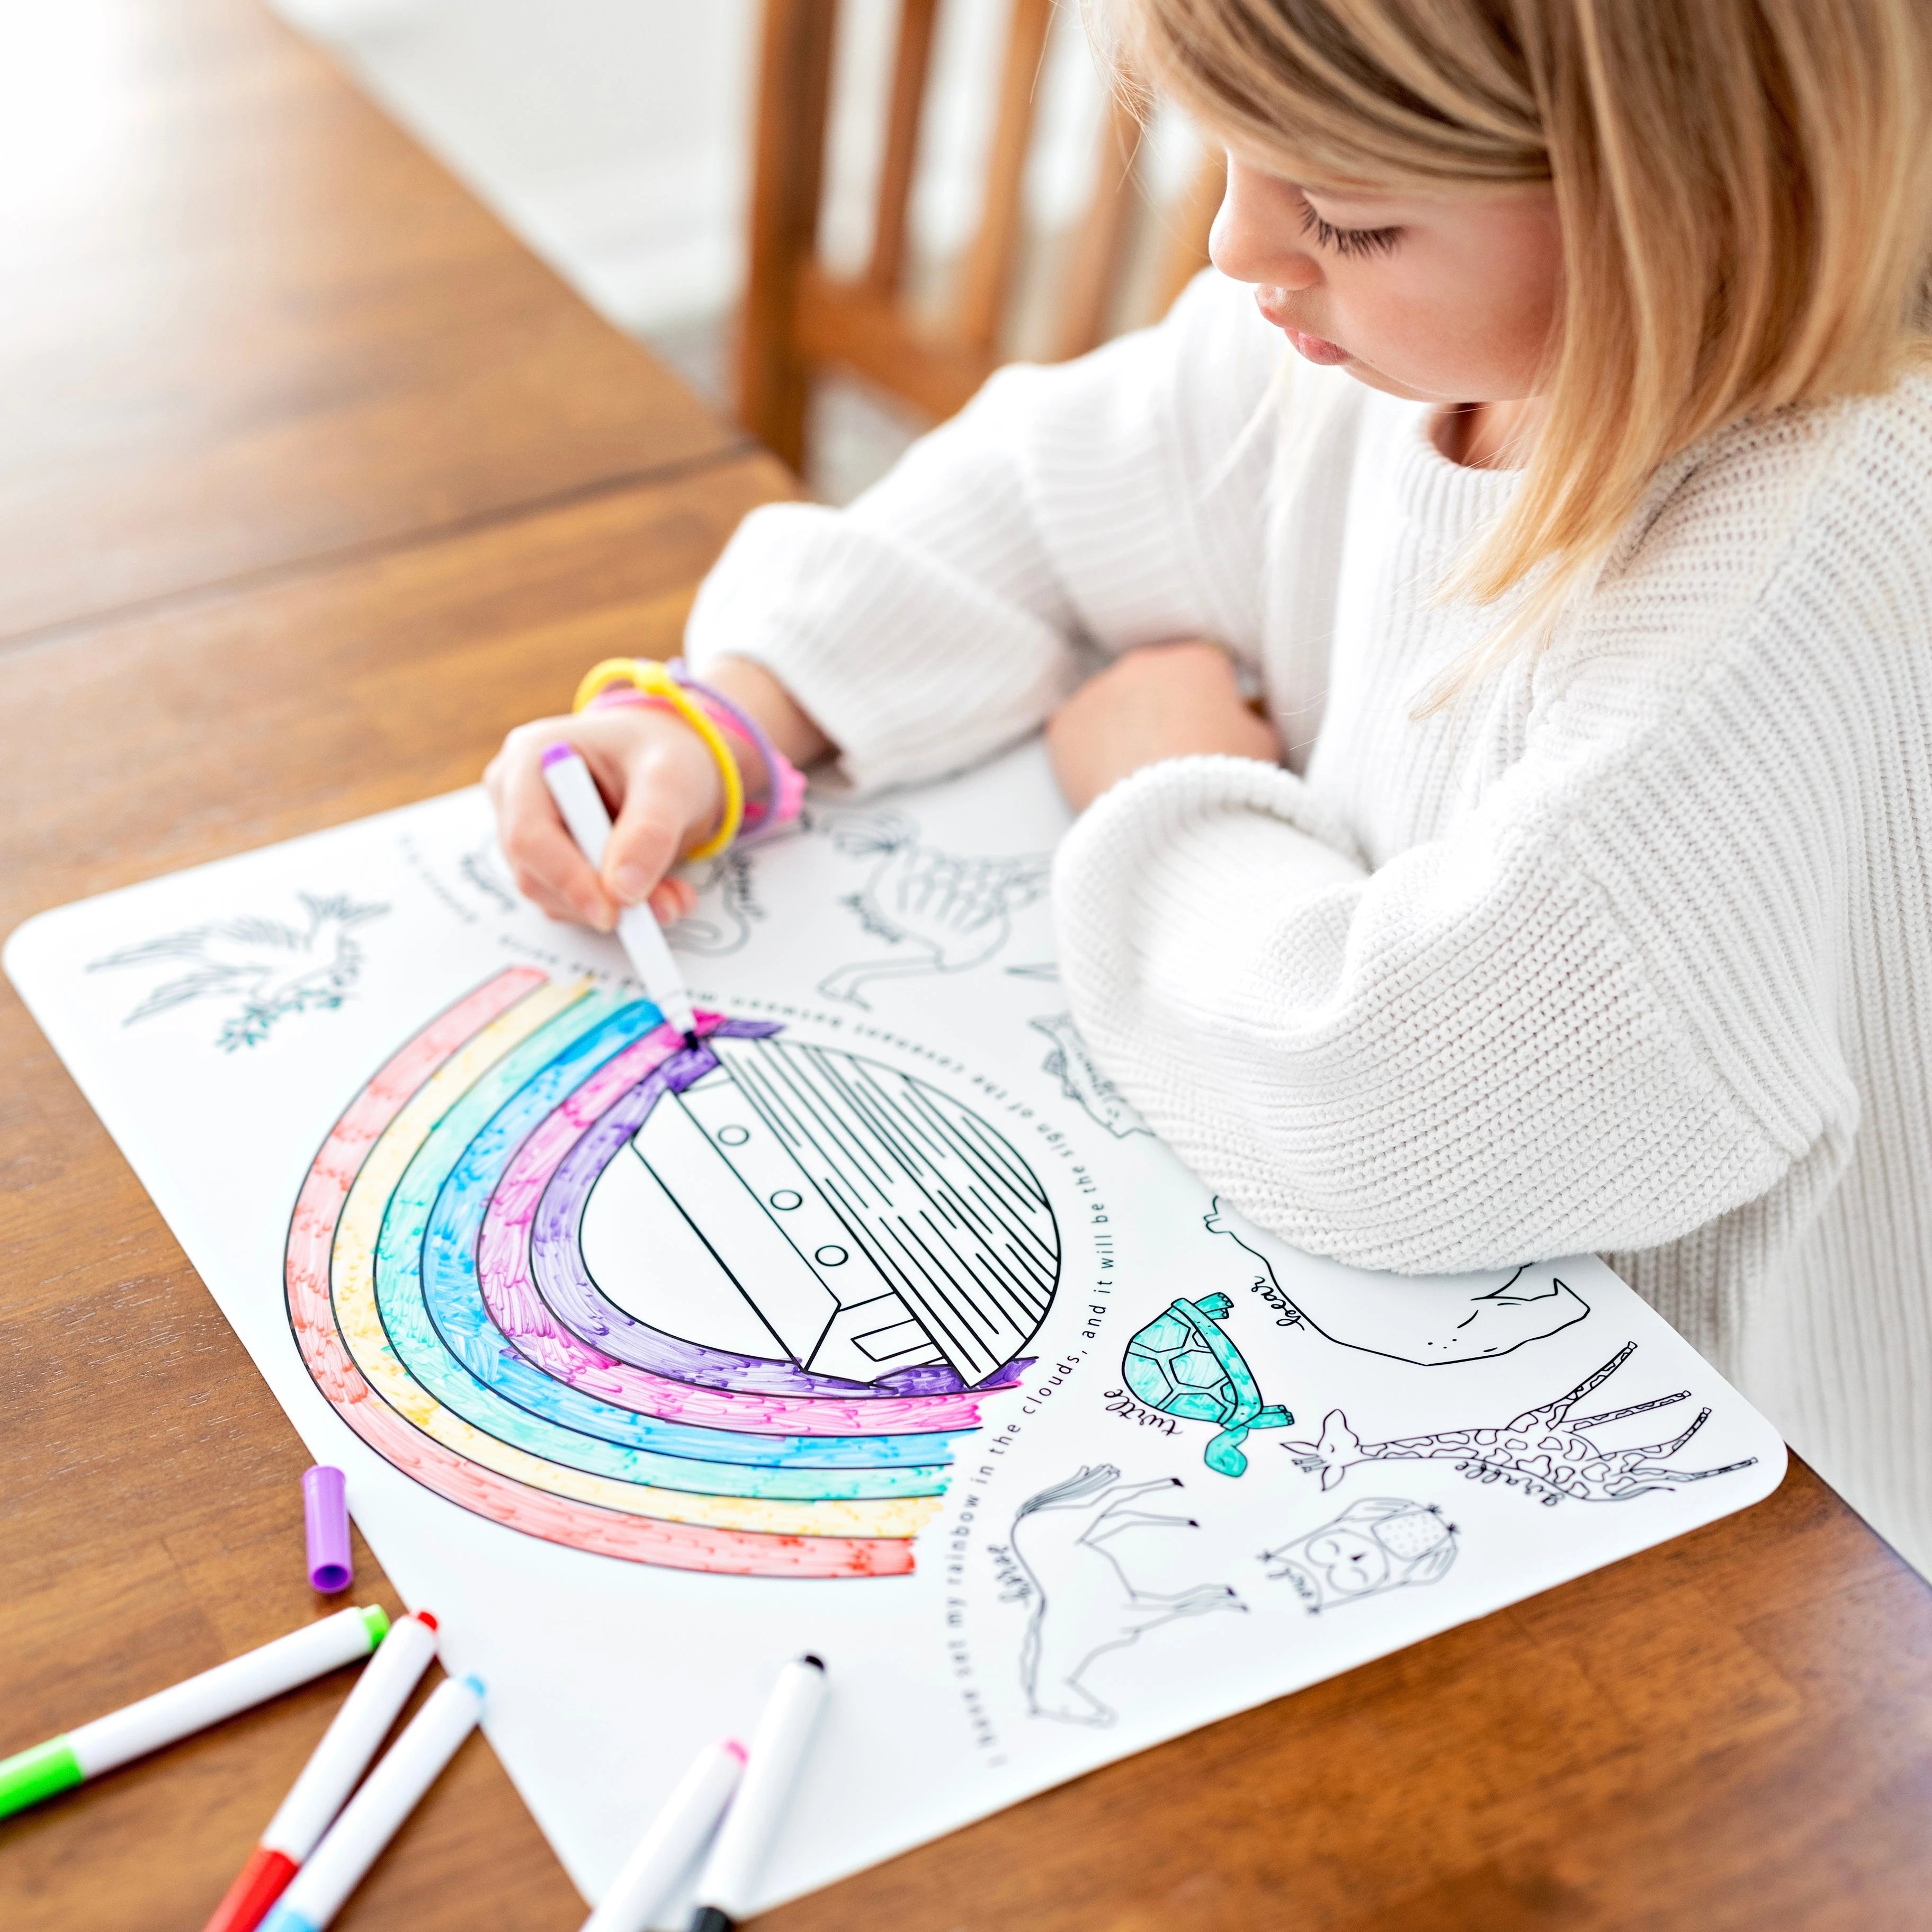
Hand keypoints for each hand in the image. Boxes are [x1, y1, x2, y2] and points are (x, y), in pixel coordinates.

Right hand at [483, 657, 832, 933]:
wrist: (686, 752)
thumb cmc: (677, 751)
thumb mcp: (675, 780)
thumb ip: (650, 831)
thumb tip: (626, 892)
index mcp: (533, 757)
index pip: (530, 834)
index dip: (568, 880)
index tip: (617, 913)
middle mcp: (515, 790)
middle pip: (535, 870)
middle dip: (601, 899)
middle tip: (667, 912)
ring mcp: (529, 825)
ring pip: (553, 892)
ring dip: (615, 907)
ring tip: (676, 900)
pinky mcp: (553, 854)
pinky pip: (575, 896)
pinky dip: (618, 905)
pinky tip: (661, 896)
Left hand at [1046, 641, 1279, 811]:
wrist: (1169, 815)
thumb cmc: (1225, 779)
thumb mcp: (1265, 747)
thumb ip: (1255, 723)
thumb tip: (1249, 717)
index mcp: (1197, 659)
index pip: (1205, 672)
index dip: (1211, 706)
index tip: (1211, 737)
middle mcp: (1144, 663)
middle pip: (1155, 685)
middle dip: (1165, 715)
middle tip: (1174, 762)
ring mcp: (1100, 691)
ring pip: (1114, 707)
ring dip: (1126, 732)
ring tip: (1142, 779)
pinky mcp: (1065, 724)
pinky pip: (1078, 733)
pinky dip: (1089, 754)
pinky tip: (1110, 783)